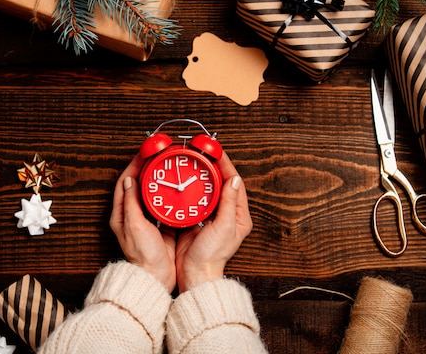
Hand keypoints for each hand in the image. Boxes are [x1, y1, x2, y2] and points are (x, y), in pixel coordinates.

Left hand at [110, 154, 176, 292]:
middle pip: (137, 185)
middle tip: (157, 157)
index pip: (125, 183)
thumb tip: (130, 180)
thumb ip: (131, 203)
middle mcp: (132, 216)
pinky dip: (168, 195)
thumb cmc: (142, 256)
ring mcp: (146, 221)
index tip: (144, 154)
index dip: (133, 166)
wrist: (155, 278)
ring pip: (151, 194)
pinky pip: (163, 205)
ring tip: (167, 169)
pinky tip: (177, 189)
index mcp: (121, 215)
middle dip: (146, 170)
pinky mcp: (160, 226)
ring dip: (158, 181)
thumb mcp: (134, 225)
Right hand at [175, 152, 251, 291]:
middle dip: (215, 167)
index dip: (227, 166)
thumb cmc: (211, 256)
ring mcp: (211, 217)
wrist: (194, 273)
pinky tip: (185, 182)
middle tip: (205, 154)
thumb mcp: (224, 227)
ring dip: (203, 176)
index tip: (217, 152)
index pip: (235, 183)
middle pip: (222, 184)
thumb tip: (234, 180)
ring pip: (209, 189)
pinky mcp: (197, 219)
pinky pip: (195, 198)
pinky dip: (191, 188)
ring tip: (196, 163)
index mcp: (240, 216)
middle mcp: (227, 215)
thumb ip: (229, 203)